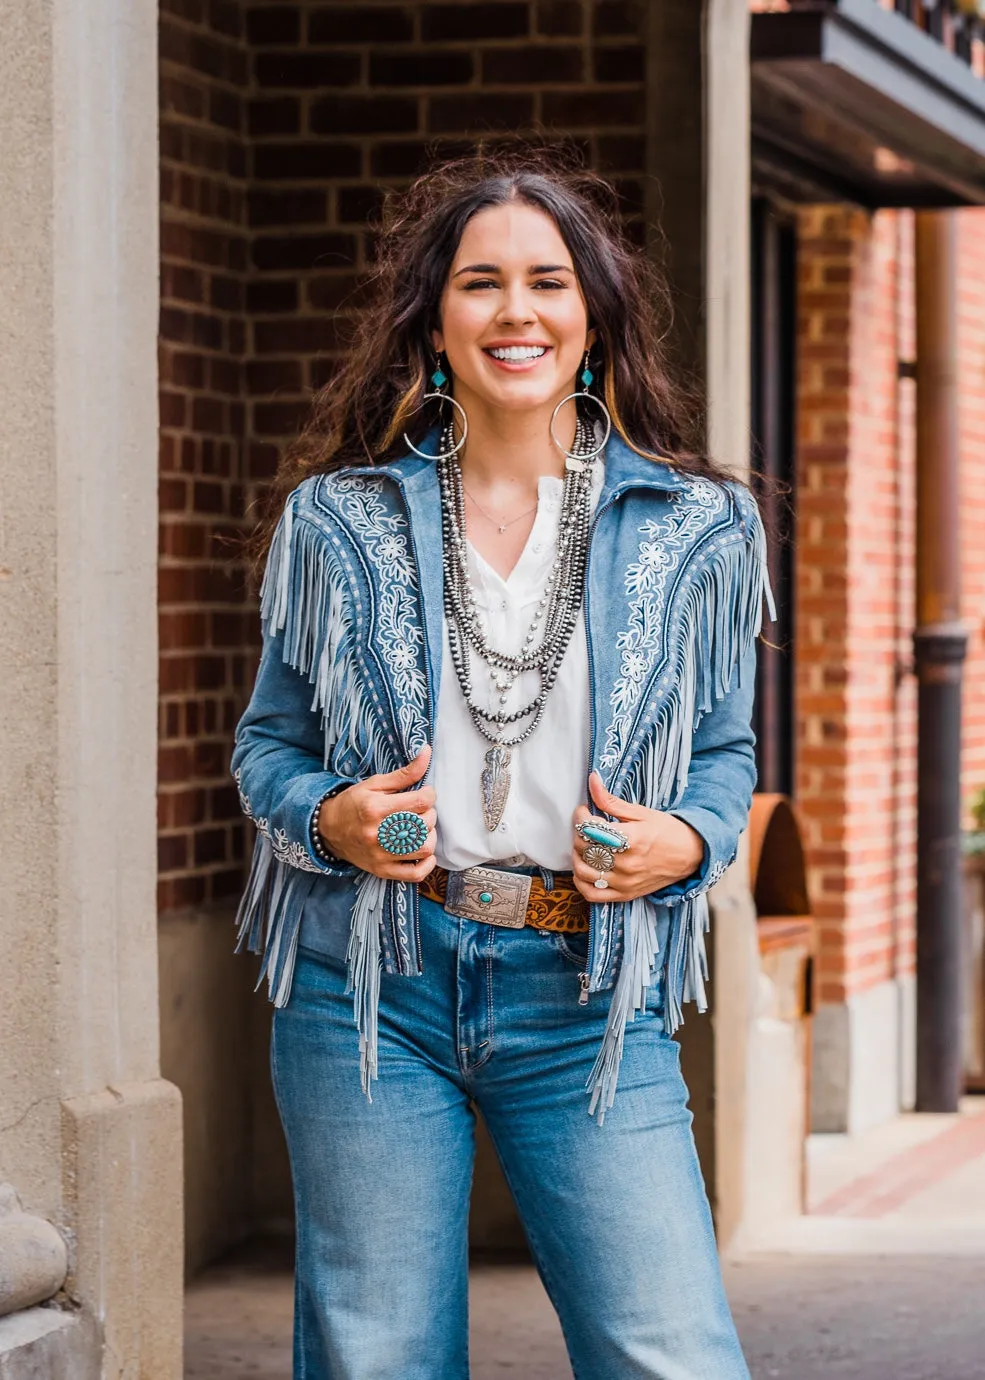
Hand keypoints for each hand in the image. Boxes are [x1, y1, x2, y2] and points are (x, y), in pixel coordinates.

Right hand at [316, 745, 437, 881]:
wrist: (328, 830)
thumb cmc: (353, 803)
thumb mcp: (374, 783)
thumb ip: (404, 773)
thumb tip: (427, 752)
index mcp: (375, 808)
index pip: (421, 801)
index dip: (430, 795)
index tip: (425, 794)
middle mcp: (377, 833)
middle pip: (424, 825)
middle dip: (430, 814)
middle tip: (421, 811)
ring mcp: (380, 855)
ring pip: (423, 848)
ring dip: (430, 837)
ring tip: (421, 829)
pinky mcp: (382, 870)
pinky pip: (414, 874)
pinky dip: (427, 865)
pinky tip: (423, 852)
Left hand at [571, 771, 704, 903]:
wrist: (691, 855)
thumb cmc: (667, 831)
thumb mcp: (641, 812)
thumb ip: (611, 800)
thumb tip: (592, 780)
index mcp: (631, 839)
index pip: (589, 828)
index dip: (581, 816)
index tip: (584, 811)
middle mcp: (626, 863)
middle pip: (585, 848)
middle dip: (578, 833)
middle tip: (586, 826)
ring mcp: (624, 882)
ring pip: (584, 871)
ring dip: (577, 856)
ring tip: (585, 846)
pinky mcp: (624, 894)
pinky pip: (592, 894)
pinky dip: (581, 883)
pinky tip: (585, 869)